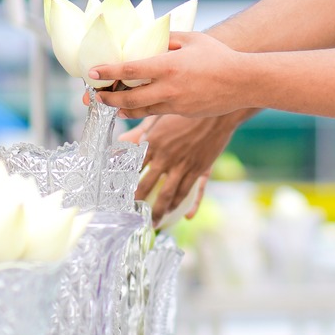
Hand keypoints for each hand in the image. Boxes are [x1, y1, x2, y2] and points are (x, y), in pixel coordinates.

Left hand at [86, 31, 255, 119]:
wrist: (243, 82)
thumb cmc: (219, 57)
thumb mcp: (192, 39)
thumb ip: (167, 37)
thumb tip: (147, 35)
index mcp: (169, 65)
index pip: (130, 69)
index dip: (108, 71)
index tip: (92, 73)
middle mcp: (169, 87)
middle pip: (129, 97)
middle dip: (107, 97)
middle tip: (93, 96)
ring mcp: (175, 103)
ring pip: (140, 109)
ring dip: (121, 107)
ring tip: (108, 103)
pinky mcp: (181, 113)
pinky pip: (155, 113)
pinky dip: (140, 111)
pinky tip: (131, 107)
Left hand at [123, 111, 245, 221]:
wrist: (217, 112)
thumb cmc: (185, 112)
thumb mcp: (159, 117)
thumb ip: (139, 132)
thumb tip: (120, 143)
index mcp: (153, 143)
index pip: (133, 167)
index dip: (124, 181)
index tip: (117, 192)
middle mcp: (166, 157)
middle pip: (147, 186)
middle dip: (138, 203)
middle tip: (132, 214)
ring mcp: (184, 165)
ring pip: (169, 195)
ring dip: (160, 211)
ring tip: (154, 222)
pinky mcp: (200, 169)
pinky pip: (192, 192)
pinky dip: (190, 206)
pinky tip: (186, 216)